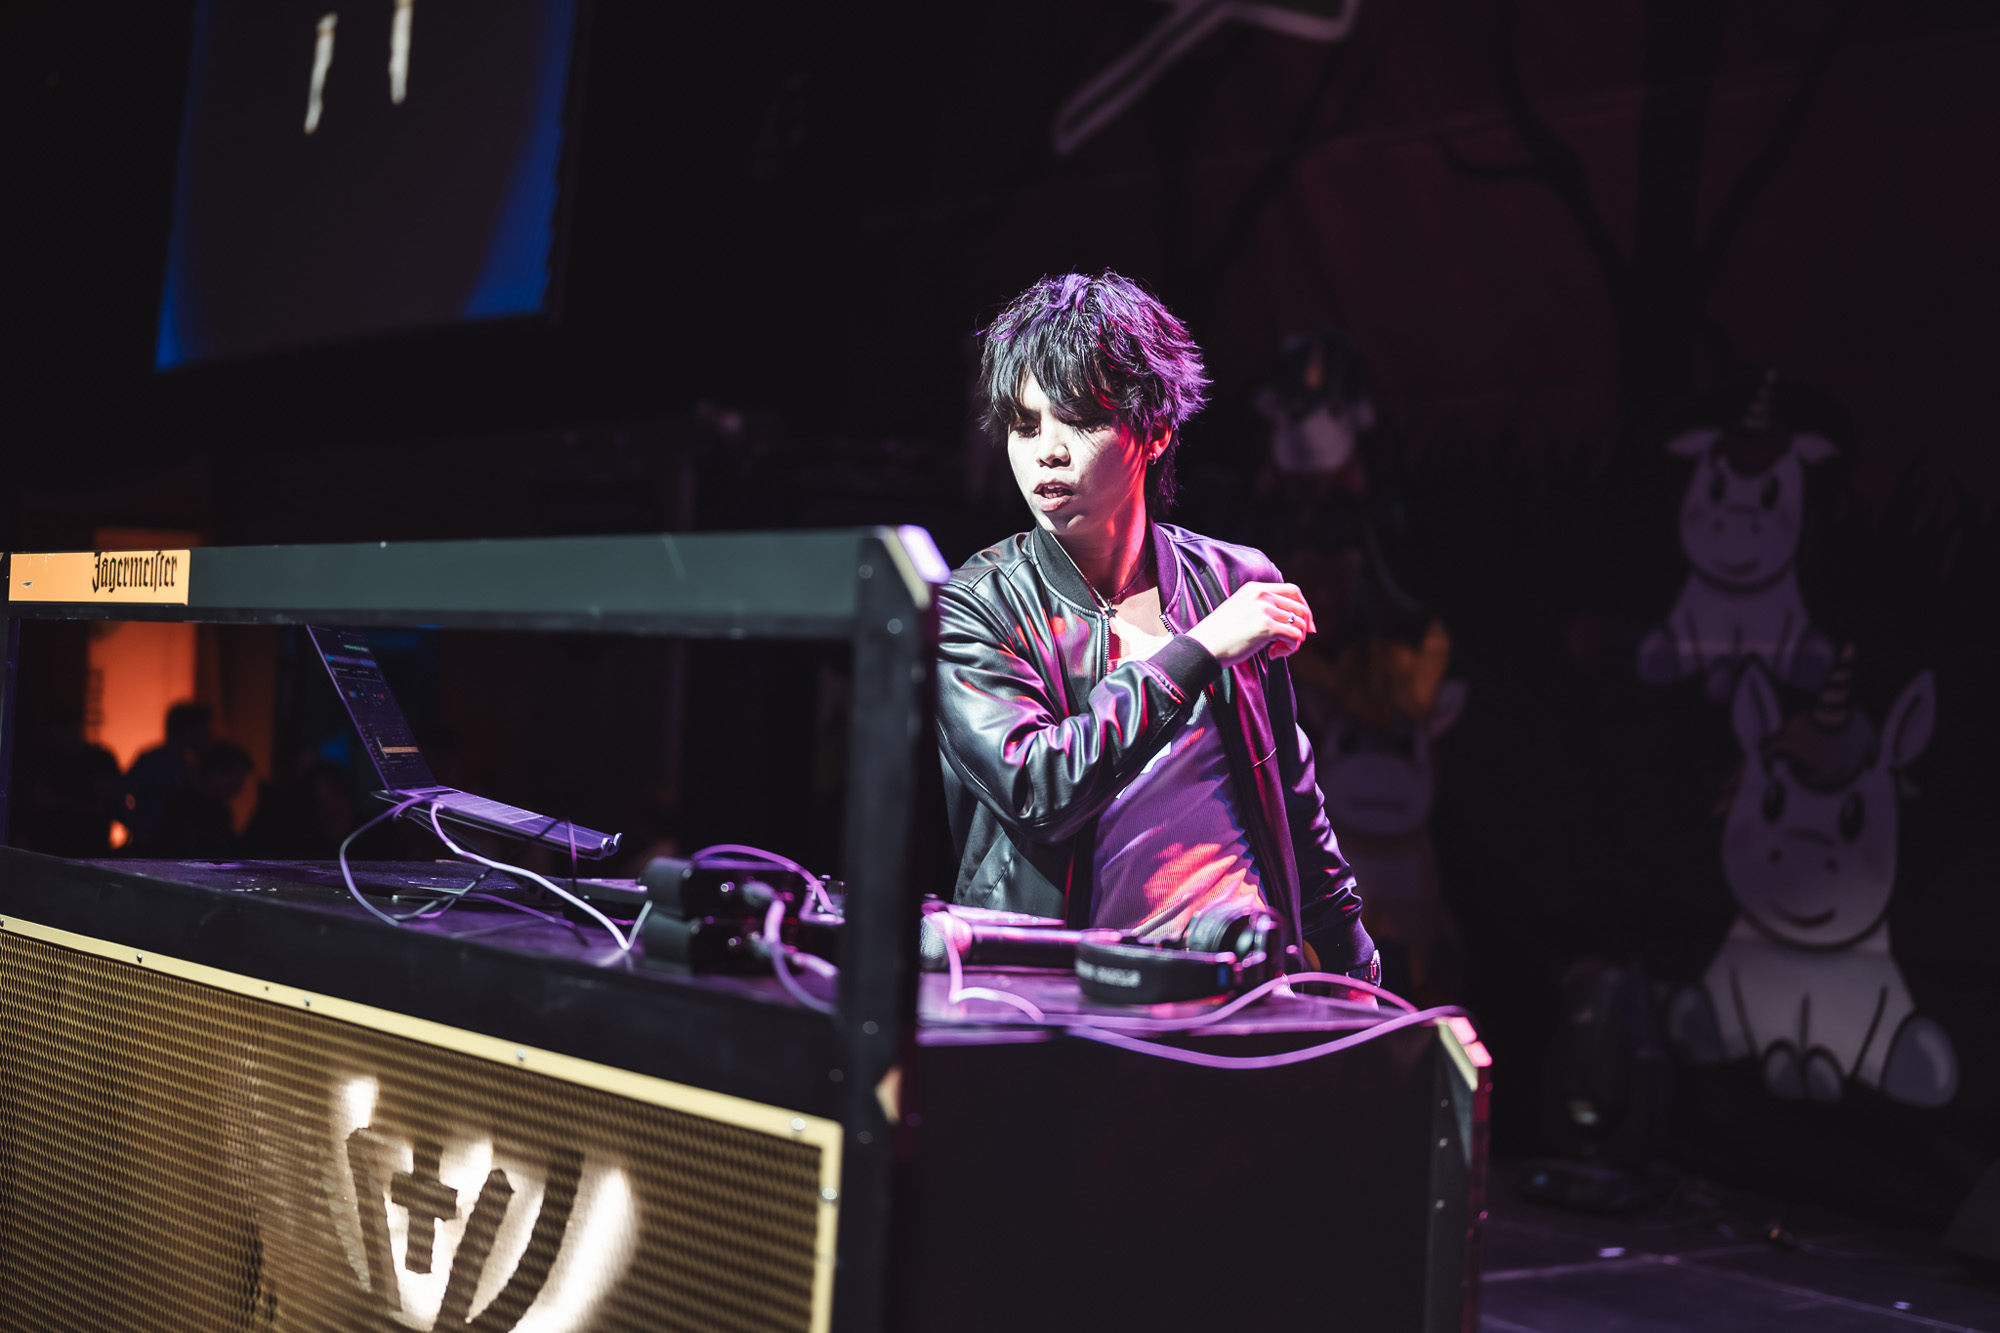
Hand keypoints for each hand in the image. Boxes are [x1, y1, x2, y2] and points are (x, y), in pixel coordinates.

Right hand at [1186, 581, 1315, 667]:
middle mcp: (1262, 595)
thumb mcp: (1240, 611)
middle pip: (1300, 607)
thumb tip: (1287, 621)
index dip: (1304, 607)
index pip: (1292, 590)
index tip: (1306, 625)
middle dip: (1304, 627)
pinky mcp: (1267, 626)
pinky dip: (1289, 649)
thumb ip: (1260, 608)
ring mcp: (1265, 609)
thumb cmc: (1218, 636)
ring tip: (1276, 651)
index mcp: (1255, 588)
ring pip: (1299, 624)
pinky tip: (1273, 655)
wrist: (1203, 647)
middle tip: (1296, 643)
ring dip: (1294, 641)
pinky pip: (1294, 637)